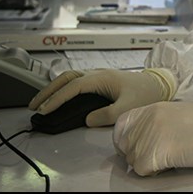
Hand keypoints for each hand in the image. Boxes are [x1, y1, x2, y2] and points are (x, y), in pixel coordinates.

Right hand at [28, 68, 175, 126]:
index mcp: (101, 78)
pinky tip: (59, 97)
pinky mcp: (101, 81)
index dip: (57, 98)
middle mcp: (97, 74)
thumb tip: (87, 120)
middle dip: (48, 90)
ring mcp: (98, 76)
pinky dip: (64, 88)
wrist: (159, 84)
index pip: (73, 87)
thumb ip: (107, 114)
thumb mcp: (128, 107)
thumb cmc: (145, 94)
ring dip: (54, 88)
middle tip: (32, 105)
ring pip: (70, 78)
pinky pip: (77, 82)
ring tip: (41, 102)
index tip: (44, 110)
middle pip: (66, 78)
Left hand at [113, 102, 192, 175]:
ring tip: (167, 156)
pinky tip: (169, 163)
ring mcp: (149, 137)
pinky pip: (142, 169)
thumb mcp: (174, 111)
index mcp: (151, 108)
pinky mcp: (154, 154)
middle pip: (125, 144)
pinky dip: (153, 171)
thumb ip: (154, 119)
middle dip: (136, 153)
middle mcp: (146, 121)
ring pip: (132, 159)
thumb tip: (141, 135)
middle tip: (155, 154)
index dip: (125, 138)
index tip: (134, 145)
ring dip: (146, 162)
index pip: (121, 124)